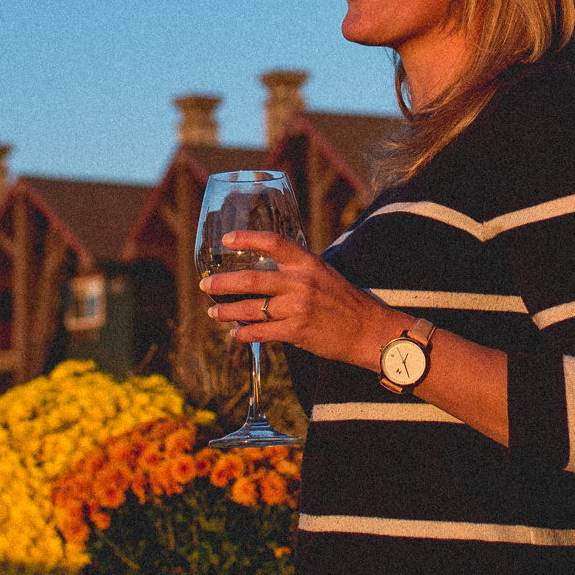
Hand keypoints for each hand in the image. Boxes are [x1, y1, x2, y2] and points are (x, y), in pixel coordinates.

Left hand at [203, 231, 400, 368]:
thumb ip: (296, 271)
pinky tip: (236, 335)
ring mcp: (298, 308)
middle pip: (252, 279)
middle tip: (206, 285)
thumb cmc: (344, 301)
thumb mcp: (324, 274)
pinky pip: (262, 332)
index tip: (225, 240)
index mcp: (308, 263)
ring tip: (214, 312)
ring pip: (252, 309)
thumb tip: (265, 272)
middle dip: (223, 283)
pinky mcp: (297, 331)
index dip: (247, 239)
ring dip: (227, 311)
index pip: (274, 243)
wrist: (368, 330)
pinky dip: (245, 334)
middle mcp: (301, 282)